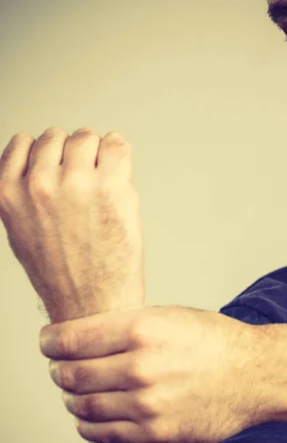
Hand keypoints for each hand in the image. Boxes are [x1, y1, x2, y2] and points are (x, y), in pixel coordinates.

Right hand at [0, 127, 144, 321]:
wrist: (94, 305)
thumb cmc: (62, 276)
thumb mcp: (20, 231)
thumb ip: (23, 192)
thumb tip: (38, 159)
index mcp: (8, 193)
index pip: (24, 143)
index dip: (46, 157)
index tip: (59, 170)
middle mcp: (39, 183)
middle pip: (58, 137)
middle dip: (73, 156)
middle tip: (85, 185)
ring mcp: (76, 182)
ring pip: (87, 137)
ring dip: (98, 155)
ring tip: (102, 186)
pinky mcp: (111, 186)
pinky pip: (117, 143)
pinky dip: (119, 153)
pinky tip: (119, 176)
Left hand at [40, 305, 272, 442]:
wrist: (256, 376)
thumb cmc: (215, 341)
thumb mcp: (170, 316)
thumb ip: (127, 325)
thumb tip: (84, 335)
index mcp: (142, 329)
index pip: (70, 339)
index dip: (51, 342)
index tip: (48, 344)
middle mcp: (140, 367)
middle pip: (71, 374)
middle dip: (59, 370)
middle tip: (60, 369)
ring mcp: (147, 404)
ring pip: (82, 406)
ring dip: (71, 398)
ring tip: (74, 392)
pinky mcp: (155, 433)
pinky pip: (102, 433)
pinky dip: (87, 425)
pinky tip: (88, 418)